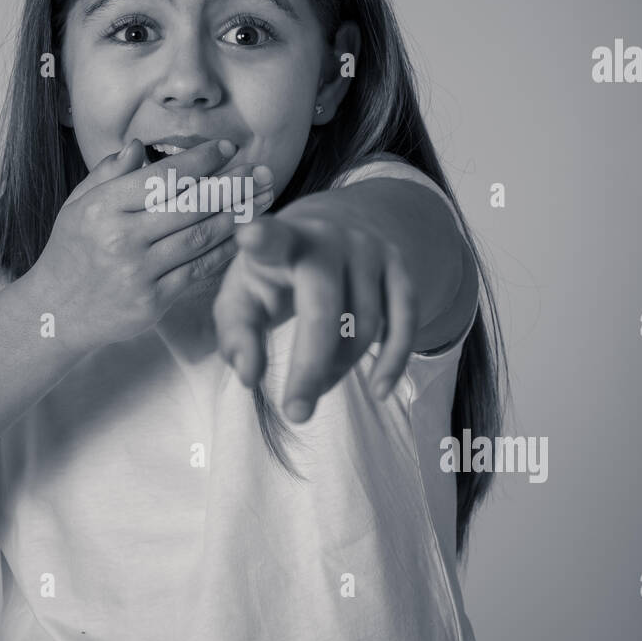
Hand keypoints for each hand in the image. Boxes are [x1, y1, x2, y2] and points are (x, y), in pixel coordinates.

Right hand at [28, 138, 274, 352]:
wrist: (54, 312)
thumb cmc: (70, 252)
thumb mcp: (77, 206)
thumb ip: (108, 174)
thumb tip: (140, 146)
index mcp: (102, 209)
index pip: (161, 177)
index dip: (199, 161)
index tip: (227, 147)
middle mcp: (121, 239)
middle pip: (189, 205)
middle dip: (231, 184)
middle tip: (260, 169)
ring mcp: (139, 273)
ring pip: (200, 236)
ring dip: (238, 214)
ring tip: (263, 196)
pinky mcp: (153, 302)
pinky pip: (198, 270)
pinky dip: (225, 250)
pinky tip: (245, 233)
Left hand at [212, 208, 419, 422]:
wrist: (338, 227)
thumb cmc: (278, 271)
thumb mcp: (244, 294)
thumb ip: (236, 335)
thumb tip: (250, 376)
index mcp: (281, 242)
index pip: (271, 239)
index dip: (262, 238)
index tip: (249, 236)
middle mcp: (329, 240)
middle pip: (324, 309)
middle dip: (309, 365)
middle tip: (296, 413)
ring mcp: (370, 251)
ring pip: (362, 325)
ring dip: (338, 368)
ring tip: (316, 384)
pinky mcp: (400, 268)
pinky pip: (405, 321)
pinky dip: (394, 360)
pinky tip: (380, 389)